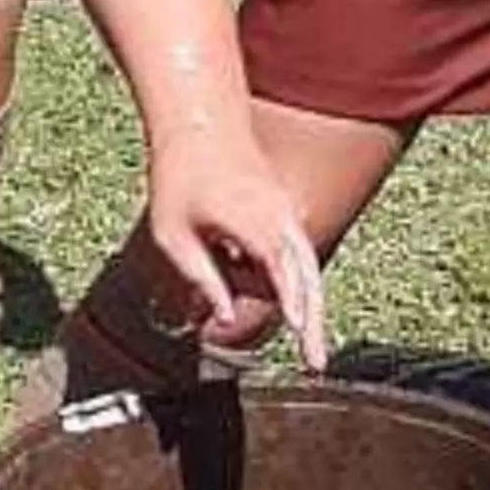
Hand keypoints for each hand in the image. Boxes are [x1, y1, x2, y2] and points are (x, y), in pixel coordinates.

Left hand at [139, 128, 329, 367]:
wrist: (200, 125)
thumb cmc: (180, 178)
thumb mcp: (174, 236)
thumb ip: (201, 279)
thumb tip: (223, 318)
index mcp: (257, 225)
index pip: (285, 277)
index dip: (295, 310)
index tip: (303, 338)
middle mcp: (283, 220)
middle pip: (308, 281)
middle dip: (312, 323)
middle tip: (315, 364)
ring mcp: (289, 215)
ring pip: (307, 270)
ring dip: (305, 306)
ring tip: (305, 344)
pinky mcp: (285, 214)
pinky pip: (293, 256)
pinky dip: (290, 282)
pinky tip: (267, 293)